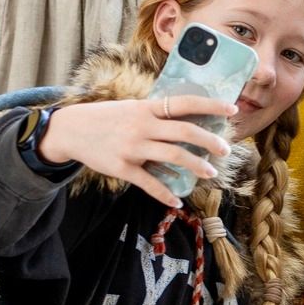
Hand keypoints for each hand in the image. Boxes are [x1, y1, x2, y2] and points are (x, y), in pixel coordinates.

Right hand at [37, 94, 236, 206]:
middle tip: (225, 149)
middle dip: (210, 141)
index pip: (185, 102)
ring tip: (210, 172)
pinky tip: (177, 202)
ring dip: (196, 165)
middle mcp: (142, 126)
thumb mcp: (131, 108)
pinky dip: (165, 194)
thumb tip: (186, 118)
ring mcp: (133, 148)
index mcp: (147, 108)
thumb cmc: (105, 118)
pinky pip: (149, 183)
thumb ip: (156, 113)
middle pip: (185, 131)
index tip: (233, 110)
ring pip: (173, 156)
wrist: (70, 129)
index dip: (211, 105)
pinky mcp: (123, 168)